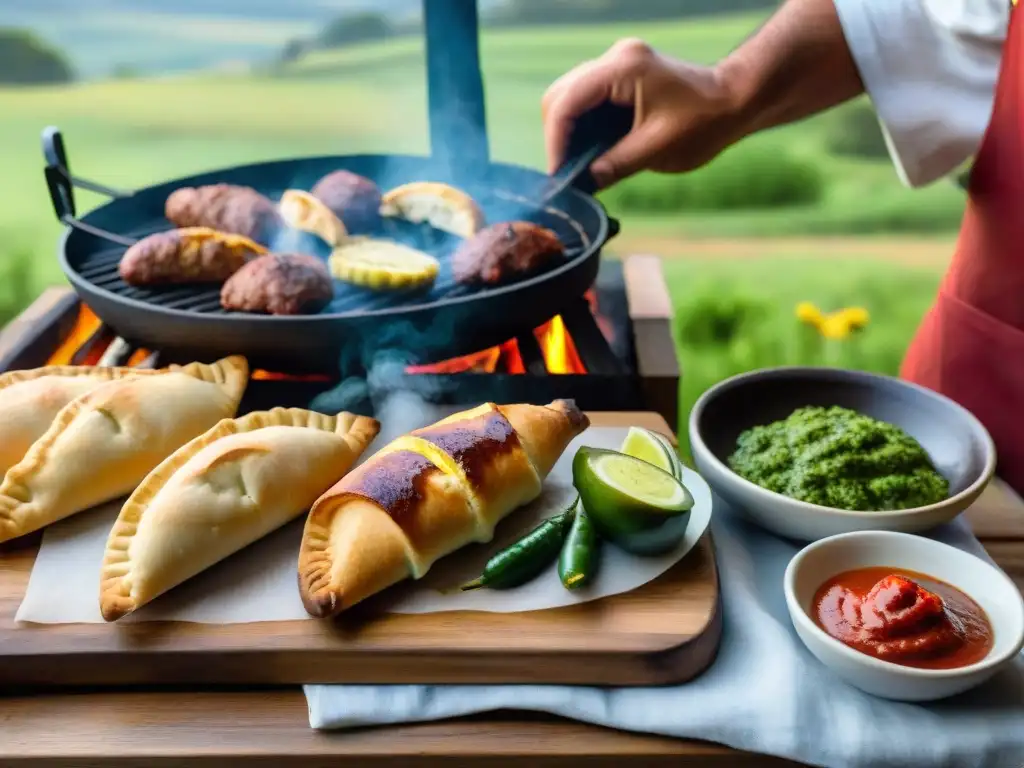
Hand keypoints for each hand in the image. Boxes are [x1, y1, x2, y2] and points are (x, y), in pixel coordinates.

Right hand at [542, 38, 741, 188]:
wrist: (737, 100)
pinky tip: (592, 152)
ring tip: (577, 167)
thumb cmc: (705, 122)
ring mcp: (617, 64)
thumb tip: (581, 184)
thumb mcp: (657, 150)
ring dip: (569, 133)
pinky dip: (583, 127)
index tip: (559, 174)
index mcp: (624, 68)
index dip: (556, 141)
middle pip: (561, 94)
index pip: (567, 101)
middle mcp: (615, 58)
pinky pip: (587, 100)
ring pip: (570, 97)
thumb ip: (614, 165)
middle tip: (566, 173)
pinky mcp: (621, 76)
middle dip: (558, 136)